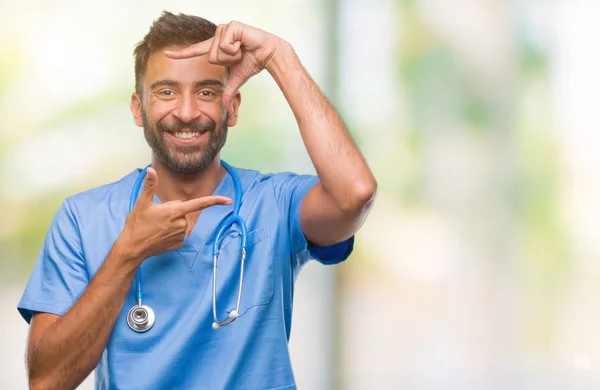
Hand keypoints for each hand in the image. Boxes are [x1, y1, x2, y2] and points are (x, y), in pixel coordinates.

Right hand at [122, 167, 231, 261]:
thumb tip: (150, 169)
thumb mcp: (142, 203)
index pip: (199, 204)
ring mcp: (181, 235)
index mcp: (175, 212)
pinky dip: (171, 232)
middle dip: (173, 210)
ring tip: (156, 225)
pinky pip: (179, 233)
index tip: (228, 200)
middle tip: (156, 215)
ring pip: (181, 221)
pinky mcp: (179, 244)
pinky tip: (160, 234)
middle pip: (183, 210)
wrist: (132, 248)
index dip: (215, 201)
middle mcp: (181, 224)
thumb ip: (150, 185)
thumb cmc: (136, 224)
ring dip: (172, 221)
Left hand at [164, 21, 285, 112]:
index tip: (166, 54)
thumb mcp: (237, 79)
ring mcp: (224, 29)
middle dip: (227, 61)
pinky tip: (244, 44)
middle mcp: (217, 36)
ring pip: (217, 52)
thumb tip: (227, 110)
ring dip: (233, 55)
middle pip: (211, 57)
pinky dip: (237, 49)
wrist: (269, 54)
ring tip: (242, 50)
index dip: (181, 54)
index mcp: (216, 47)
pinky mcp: (231, 26)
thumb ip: (228, 92)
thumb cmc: (253, 62)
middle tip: (240, 56)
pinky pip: (226, 45)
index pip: (195, 51)